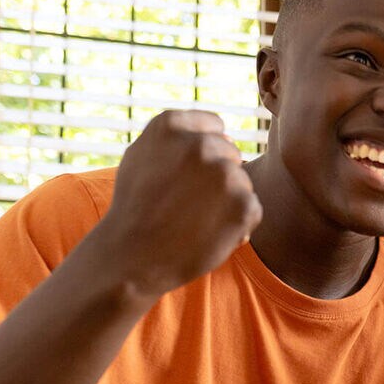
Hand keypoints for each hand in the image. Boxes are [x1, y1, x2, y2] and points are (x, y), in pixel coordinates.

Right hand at [94, 110, 262, 298]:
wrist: (131, 258)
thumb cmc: (135, 208)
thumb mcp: (142, 156)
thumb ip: (178, 137)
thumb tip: (227, 134)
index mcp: (172, 125)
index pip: (214, 126)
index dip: (203, 155)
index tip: (182, 176)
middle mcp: (200, 144)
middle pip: (231, 154)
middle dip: (216, 177)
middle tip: (185, 203)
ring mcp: (224, 175)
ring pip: (242, 182)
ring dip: (228, 201)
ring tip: (193, 219)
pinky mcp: (243, 205)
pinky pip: (252, 209)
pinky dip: (238, 224)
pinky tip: (208, 234)